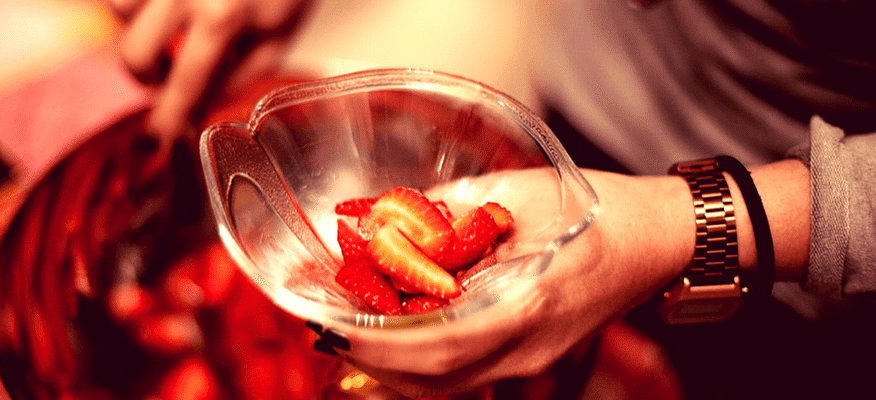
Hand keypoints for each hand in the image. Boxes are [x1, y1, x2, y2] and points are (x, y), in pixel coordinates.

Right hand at [106, 0, 312, 137]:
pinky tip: (168, 7)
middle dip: (147, 76)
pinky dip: (138, 3)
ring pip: (118, 12)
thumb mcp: (280, 35)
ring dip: (138, 30)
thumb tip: (203, 109)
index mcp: (222, 20)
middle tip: (166, 76)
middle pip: (133, 55)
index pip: (183, 86)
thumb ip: (240, 74)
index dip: (168, 118)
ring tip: (168, 29)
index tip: (158, 137)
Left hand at [314, 167, 695, 397]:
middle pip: (433, 379)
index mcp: (526, 303)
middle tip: (329, 330)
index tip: (335, 323)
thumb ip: (447, 206)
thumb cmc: (597, 210)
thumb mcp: (516, 193)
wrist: (654, 239)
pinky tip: (399, 337)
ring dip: (393, 368)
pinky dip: (422, 364)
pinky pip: (466, 374)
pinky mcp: (531, 356)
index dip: (377, 343)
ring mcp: (531, 358)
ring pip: (446, 385)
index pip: (436, 345)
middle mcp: (526, 345)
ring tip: (354, 335)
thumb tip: (387, 213)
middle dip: (372, 361)